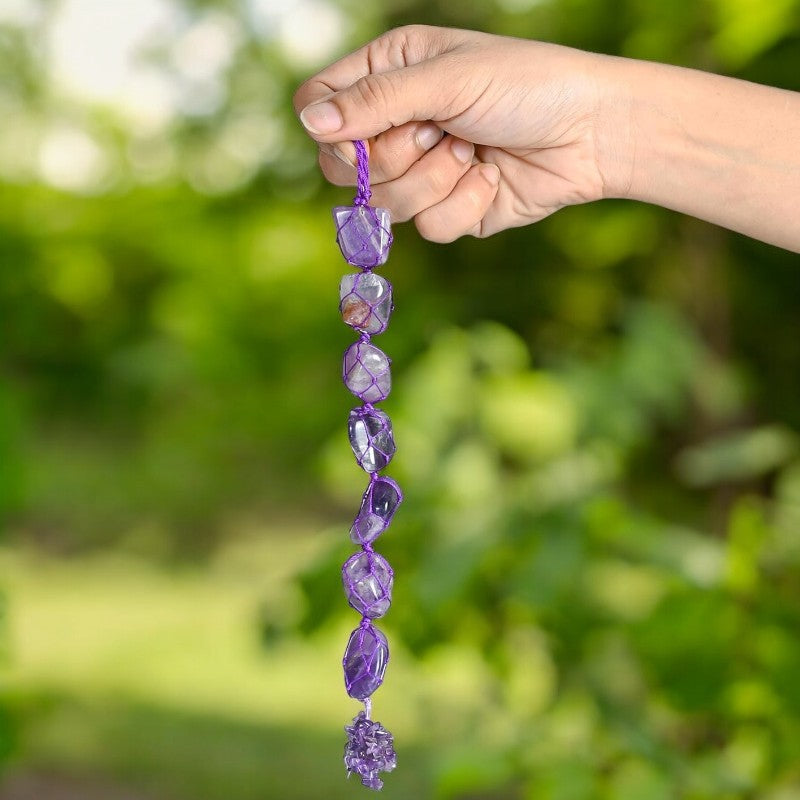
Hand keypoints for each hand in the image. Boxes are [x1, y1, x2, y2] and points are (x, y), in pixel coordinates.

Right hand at [293, 26, 613, 241]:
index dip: (333, 130)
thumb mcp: (448, 79)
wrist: (592, 133)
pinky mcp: (449, 210)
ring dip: (435, 181)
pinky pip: (429, 227)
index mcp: (390, 75)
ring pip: (386, 205)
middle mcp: (398, 124)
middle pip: (343, 168)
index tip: (367, 132)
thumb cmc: (527, 86)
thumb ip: (376, 101)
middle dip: (396, 158)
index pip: (318, 106)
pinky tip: (491, 177)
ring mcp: (421, 171)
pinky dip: (464, 205)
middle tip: (441, 132)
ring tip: (473, 151)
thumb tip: (308, 122)